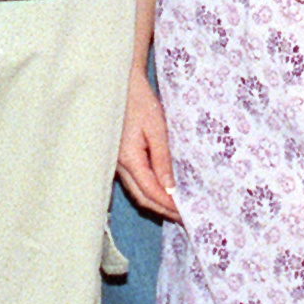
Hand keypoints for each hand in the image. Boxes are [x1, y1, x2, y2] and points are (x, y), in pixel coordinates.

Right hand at [117, 64, 177, 219]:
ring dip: (157, 202)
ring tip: (178, 209)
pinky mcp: (120, 158)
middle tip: (186, 218)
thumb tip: (170, 189)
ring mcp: (117, 163)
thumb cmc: (139, 102)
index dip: (168, 205)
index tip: (187, 214)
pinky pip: (134, 182)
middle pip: (142, 197)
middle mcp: (119, 166)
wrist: (121, 85)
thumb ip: (163, 159)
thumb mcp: (156, 128)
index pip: (150, 191)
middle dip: (164, 210)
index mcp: (128, 158)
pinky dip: (149, 191)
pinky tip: (163, 191)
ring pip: (137, 192)